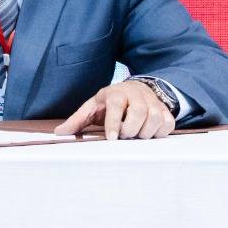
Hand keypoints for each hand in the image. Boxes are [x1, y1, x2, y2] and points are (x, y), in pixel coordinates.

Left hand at [55, 79, 174, 139]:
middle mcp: (137, 94)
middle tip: (124, 136)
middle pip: (139, 112)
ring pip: (155, 118)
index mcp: (117, 93)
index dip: (114, 122)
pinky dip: (159, 132)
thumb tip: (59, 133)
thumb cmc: (111, 102)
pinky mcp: (165, 110)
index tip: (112, 138)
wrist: (137, 89)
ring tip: (136, 135)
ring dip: (145, 132)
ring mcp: (153, 102)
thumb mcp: (93, 107)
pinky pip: (168, 123)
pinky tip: (149, 133)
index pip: (117, 104)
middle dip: (131, 129)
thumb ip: (78, 120)